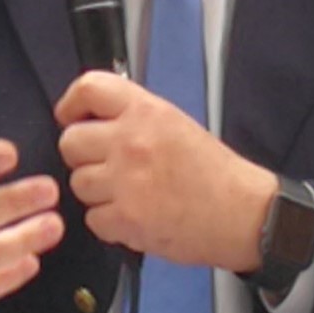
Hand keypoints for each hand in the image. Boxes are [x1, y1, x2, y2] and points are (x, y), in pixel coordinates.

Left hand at [53, 72, 272, 273]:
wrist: (243, 213)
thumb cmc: (214, 173)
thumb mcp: (175, 124)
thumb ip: (134, 117)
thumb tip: (95, 119)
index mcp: (146, 112)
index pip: (88, 88)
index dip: (71, 105)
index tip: (71, 118)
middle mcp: (131, 141)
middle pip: (70, 142)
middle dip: (83, 157)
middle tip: (106, 166)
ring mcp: (126, 181)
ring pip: (78, 183)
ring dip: (97, 193)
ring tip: (128, 195)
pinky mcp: (126, 218)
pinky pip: (93, 219)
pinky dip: (109, 223)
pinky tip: (134, 217)